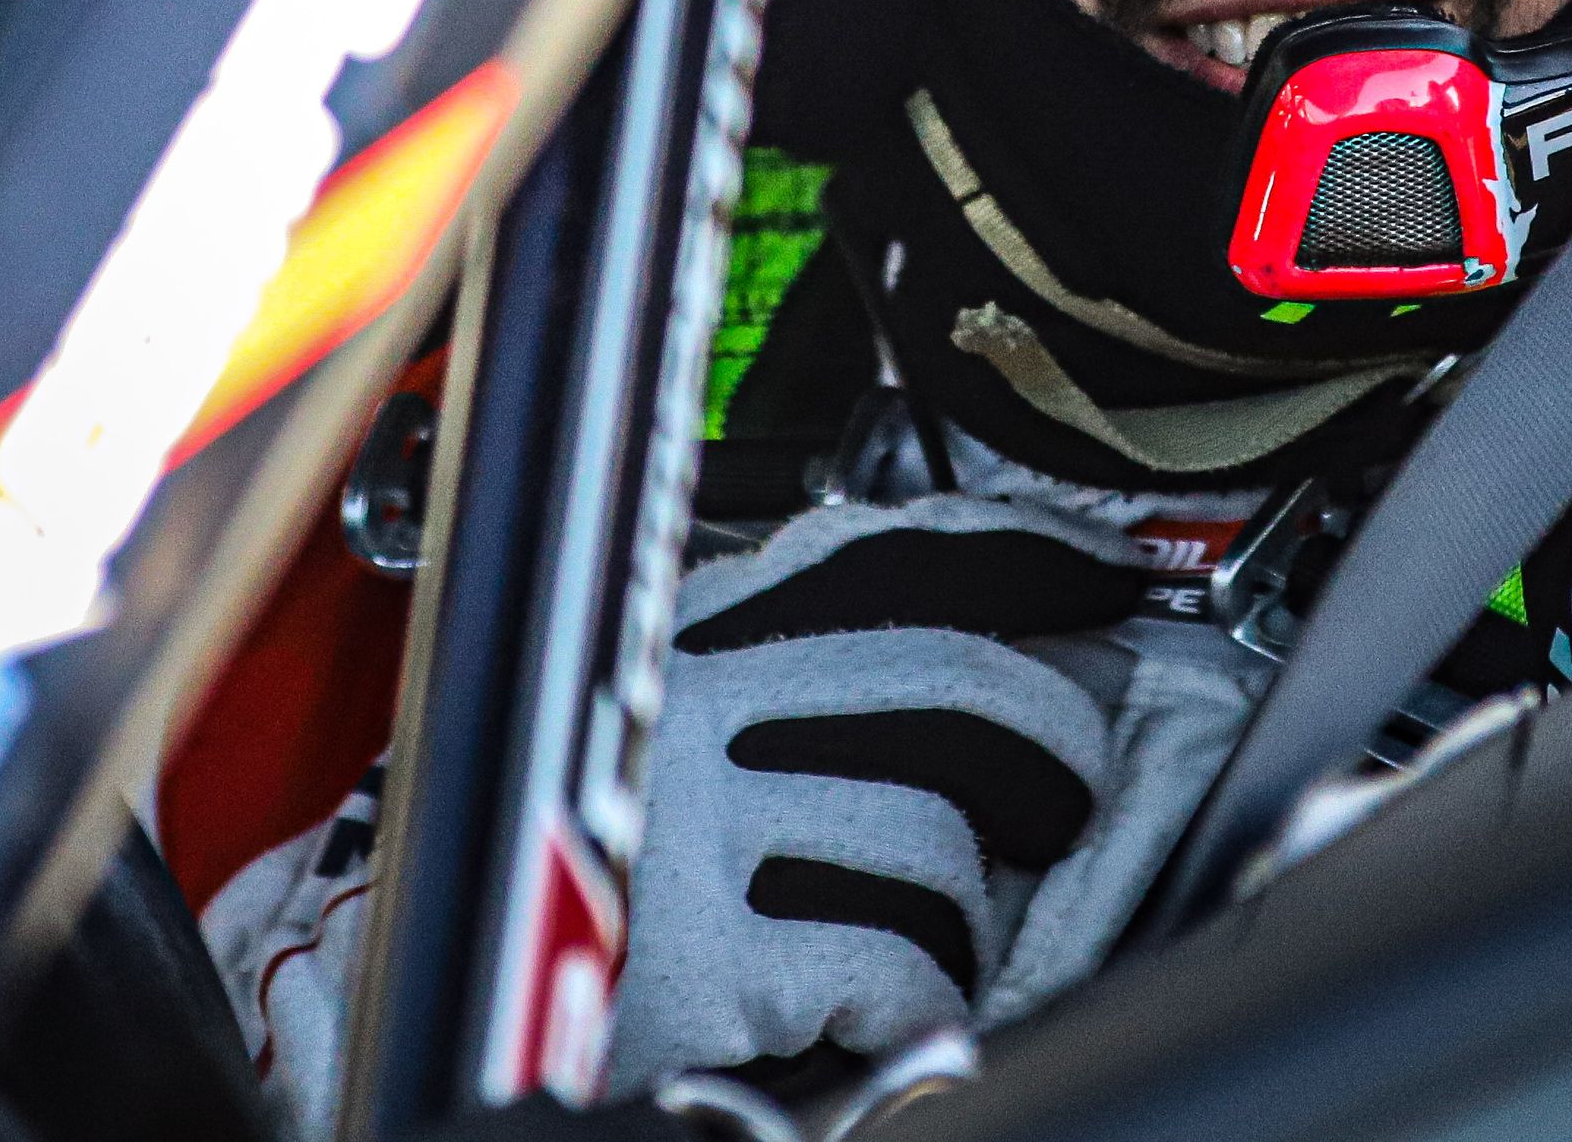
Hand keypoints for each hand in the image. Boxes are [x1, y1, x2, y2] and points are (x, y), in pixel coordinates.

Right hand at [607, 495, 1258, 1094]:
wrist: (458, 1020)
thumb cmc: (598, 873)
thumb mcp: (679, 725)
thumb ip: (803, 675)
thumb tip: (1006, 649)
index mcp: (693, 634)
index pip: (893, 550)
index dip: (1031, 556)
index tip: (1113, 573)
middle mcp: (690, 705)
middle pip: (951, 685)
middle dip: (1051, 749)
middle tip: (1064, 806)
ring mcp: (694, 826)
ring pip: (937, 835)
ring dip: (968, 911)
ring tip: (939, 941)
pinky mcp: (705, 958)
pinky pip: (895, 960)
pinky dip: (921, 997)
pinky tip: (886, 1009)